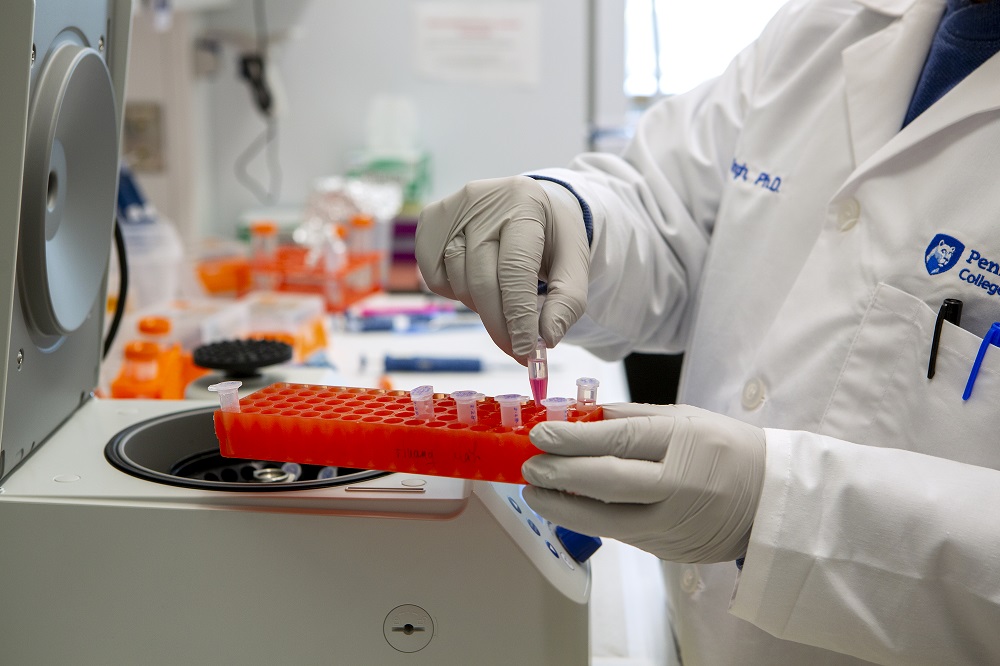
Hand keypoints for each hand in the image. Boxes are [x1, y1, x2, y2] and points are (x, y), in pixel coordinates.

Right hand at [415, 176, 588, 360]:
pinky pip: (435, 279)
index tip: (525, 350)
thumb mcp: (574, 262)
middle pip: (482, 280)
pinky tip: (478, 281)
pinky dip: (456, 293)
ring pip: (458, 282)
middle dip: (499, 325)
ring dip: (481, 307)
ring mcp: (450, 208)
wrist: (528, 203)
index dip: (518, 315)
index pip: (515, 269)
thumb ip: (568, 301)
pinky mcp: (429, 221)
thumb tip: (546, 338)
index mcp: (525, 202)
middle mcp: (483, 199)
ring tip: (504, 299)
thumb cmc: (551, 236)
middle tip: (516, 351)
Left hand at [521, 403, 765, 562]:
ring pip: (609, 520)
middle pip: (609, 482)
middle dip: (561, 474)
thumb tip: (578, 415)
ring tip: (535, 494)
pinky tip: (567, 509)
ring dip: (564, 508)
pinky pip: (622, 535)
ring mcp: (675, 523)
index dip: (574, 440)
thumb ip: (631, 417)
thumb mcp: (685, 418)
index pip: (620, 441)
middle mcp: (680, 486)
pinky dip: (590, 521)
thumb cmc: (725, 449)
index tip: (541, 435)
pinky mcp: (670, 549)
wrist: (771, 500)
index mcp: (685, 442)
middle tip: (530, 466)